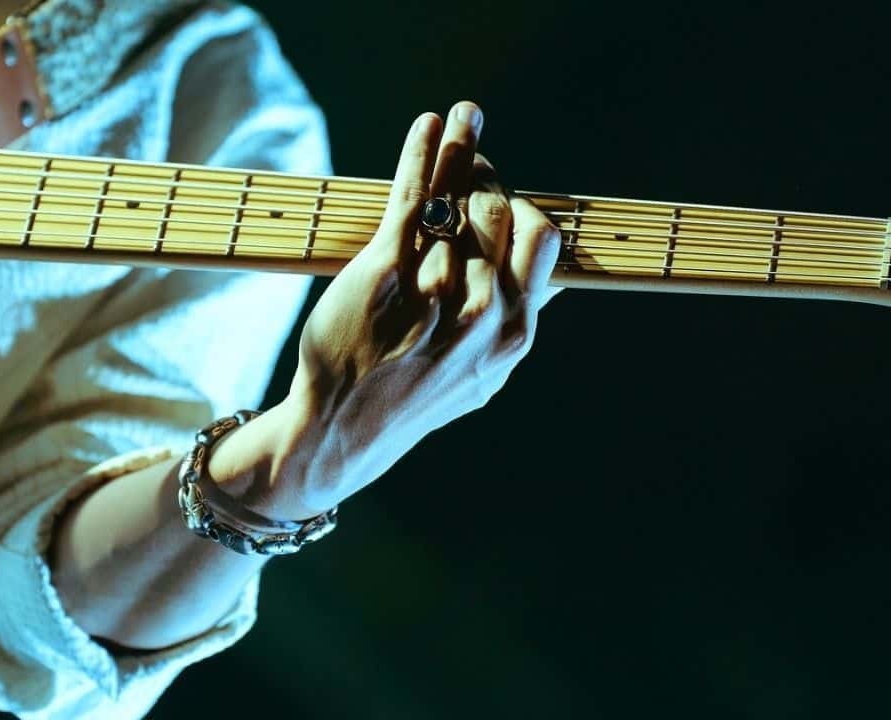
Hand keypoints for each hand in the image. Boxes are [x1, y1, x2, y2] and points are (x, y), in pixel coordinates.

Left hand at [231, 101, 561, 520]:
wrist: (339, 430)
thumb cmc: (408, 396)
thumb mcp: (481, 376)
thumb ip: (513, 326)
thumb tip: (551, 281)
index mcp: (512, 334)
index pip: (540, 239)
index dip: (521, 207)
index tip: (498, 195)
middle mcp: (480, 311)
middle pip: (500, 212)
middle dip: (488, 177)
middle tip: (471, 160)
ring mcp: (432, 289)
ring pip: (458, 198)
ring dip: (459, 154)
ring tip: (461, 122)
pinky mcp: (383, 271)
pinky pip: (412, 195)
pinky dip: (425, 151)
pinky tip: (432, 125)